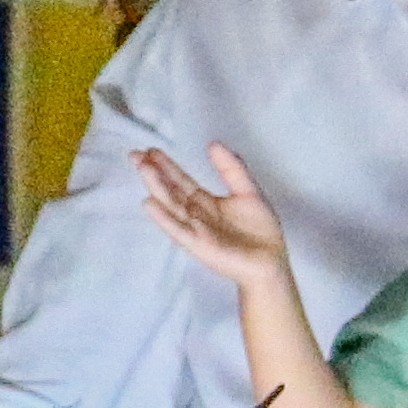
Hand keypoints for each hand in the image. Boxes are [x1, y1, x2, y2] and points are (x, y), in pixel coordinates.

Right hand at [134, 142, 289, 277]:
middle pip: (171, 191)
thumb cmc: (260, 231)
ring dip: (156, 188)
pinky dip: (163, 217)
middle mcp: (195, 215)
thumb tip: (213, 143)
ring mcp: (195, 230)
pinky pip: (178, 230)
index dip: (167, 165)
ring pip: (171, 206)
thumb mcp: (248, 191)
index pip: (181, 181)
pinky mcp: (199, 245)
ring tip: (143, 169)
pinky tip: (149, 203)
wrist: (271, 263)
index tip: (151, 149)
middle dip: (154, 173)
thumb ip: (232, 169)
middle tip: (136, 154)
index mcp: (205, 202)